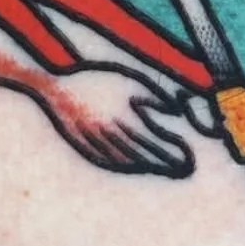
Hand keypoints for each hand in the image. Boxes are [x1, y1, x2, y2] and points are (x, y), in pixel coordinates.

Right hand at [37, 68, 193, 176]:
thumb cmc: (92, 80)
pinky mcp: (88, 152)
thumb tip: (176, 109)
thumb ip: (153, 92)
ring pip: (131, 163)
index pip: (154, 140)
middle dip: (167, 162)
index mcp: (122, 116)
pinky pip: (114, 165)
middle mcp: (112, 135)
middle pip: (146, 155)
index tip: (189, 156)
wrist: (55, 90)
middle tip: (185, 167)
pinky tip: (140, 166)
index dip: (173, 150)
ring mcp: (98, 145)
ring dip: (151, 167)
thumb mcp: (125, 77)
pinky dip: (130, 167)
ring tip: (167, 168)